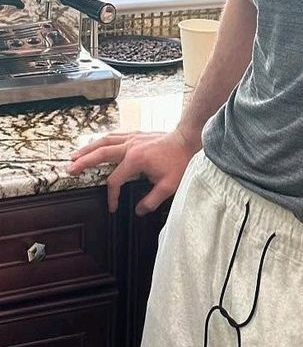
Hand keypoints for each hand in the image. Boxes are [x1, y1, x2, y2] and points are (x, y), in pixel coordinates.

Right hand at [67, 128, 197, 213]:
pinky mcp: (136, 134)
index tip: (112, 207)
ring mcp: (132, 138)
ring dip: (88, 148)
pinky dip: (101, 141)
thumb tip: (138, 211)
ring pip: (104, 141)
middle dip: (83, 162)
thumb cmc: (180, 161)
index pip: (114, 180)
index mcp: (135, 159)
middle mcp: (130, 146)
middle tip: (69, 169)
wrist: (189, 139)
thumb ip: (151, 201)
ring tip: (74, 155)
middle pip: (100, 154)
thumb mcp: (169, 186)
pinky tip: (96, 144)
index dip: (111, 196)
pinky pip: (114, 136)